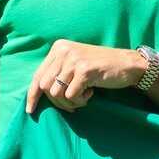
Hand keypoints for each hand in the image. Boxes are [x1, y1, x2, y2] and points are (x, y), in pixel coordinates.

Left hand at [25, 39, 145, 112]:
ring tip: (83, 97)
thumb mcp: (75, 64)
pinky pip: (71, 96)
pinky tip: (91, 94)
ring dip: (70, 102)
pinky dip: (80, 101)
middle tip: (73, 105)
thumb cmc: (101, 68)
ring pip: (57, 93)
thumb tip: (38, 92)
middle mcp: (63, 51)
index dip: (32, 96)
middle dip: (57, 102)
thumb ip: (58, 72)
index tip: (30, 111)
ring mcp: (74, 60)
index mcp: (58, 48)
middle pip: (45, 87)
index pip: (37, 75)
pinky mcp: (85, 70)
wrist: (128, 64)